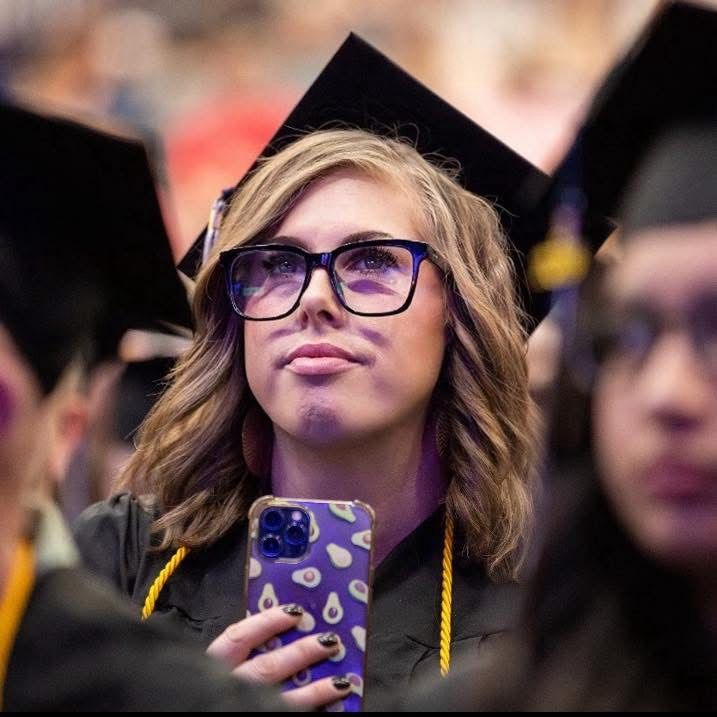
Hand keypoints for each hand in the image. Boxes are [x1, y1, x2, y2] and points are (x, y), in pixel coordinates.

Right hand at [206, 604, 350, 708]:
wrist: (198, 712)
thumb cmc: (206, 690)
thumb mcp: (209, 666)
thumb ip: (233, 651)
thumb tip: (274, 631)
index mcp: (212, 667)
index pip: (238, 638)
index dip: (268, 622)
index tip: (295, 611)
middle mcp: (228, 687)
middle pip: (267, 668)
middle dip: (302, 653)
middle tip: (330, 640)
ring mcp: (242, 707)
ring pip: (282, 700)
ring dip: (316, 691)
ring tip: (342, 681)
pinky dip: (313, 711)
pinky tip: (332, 708)